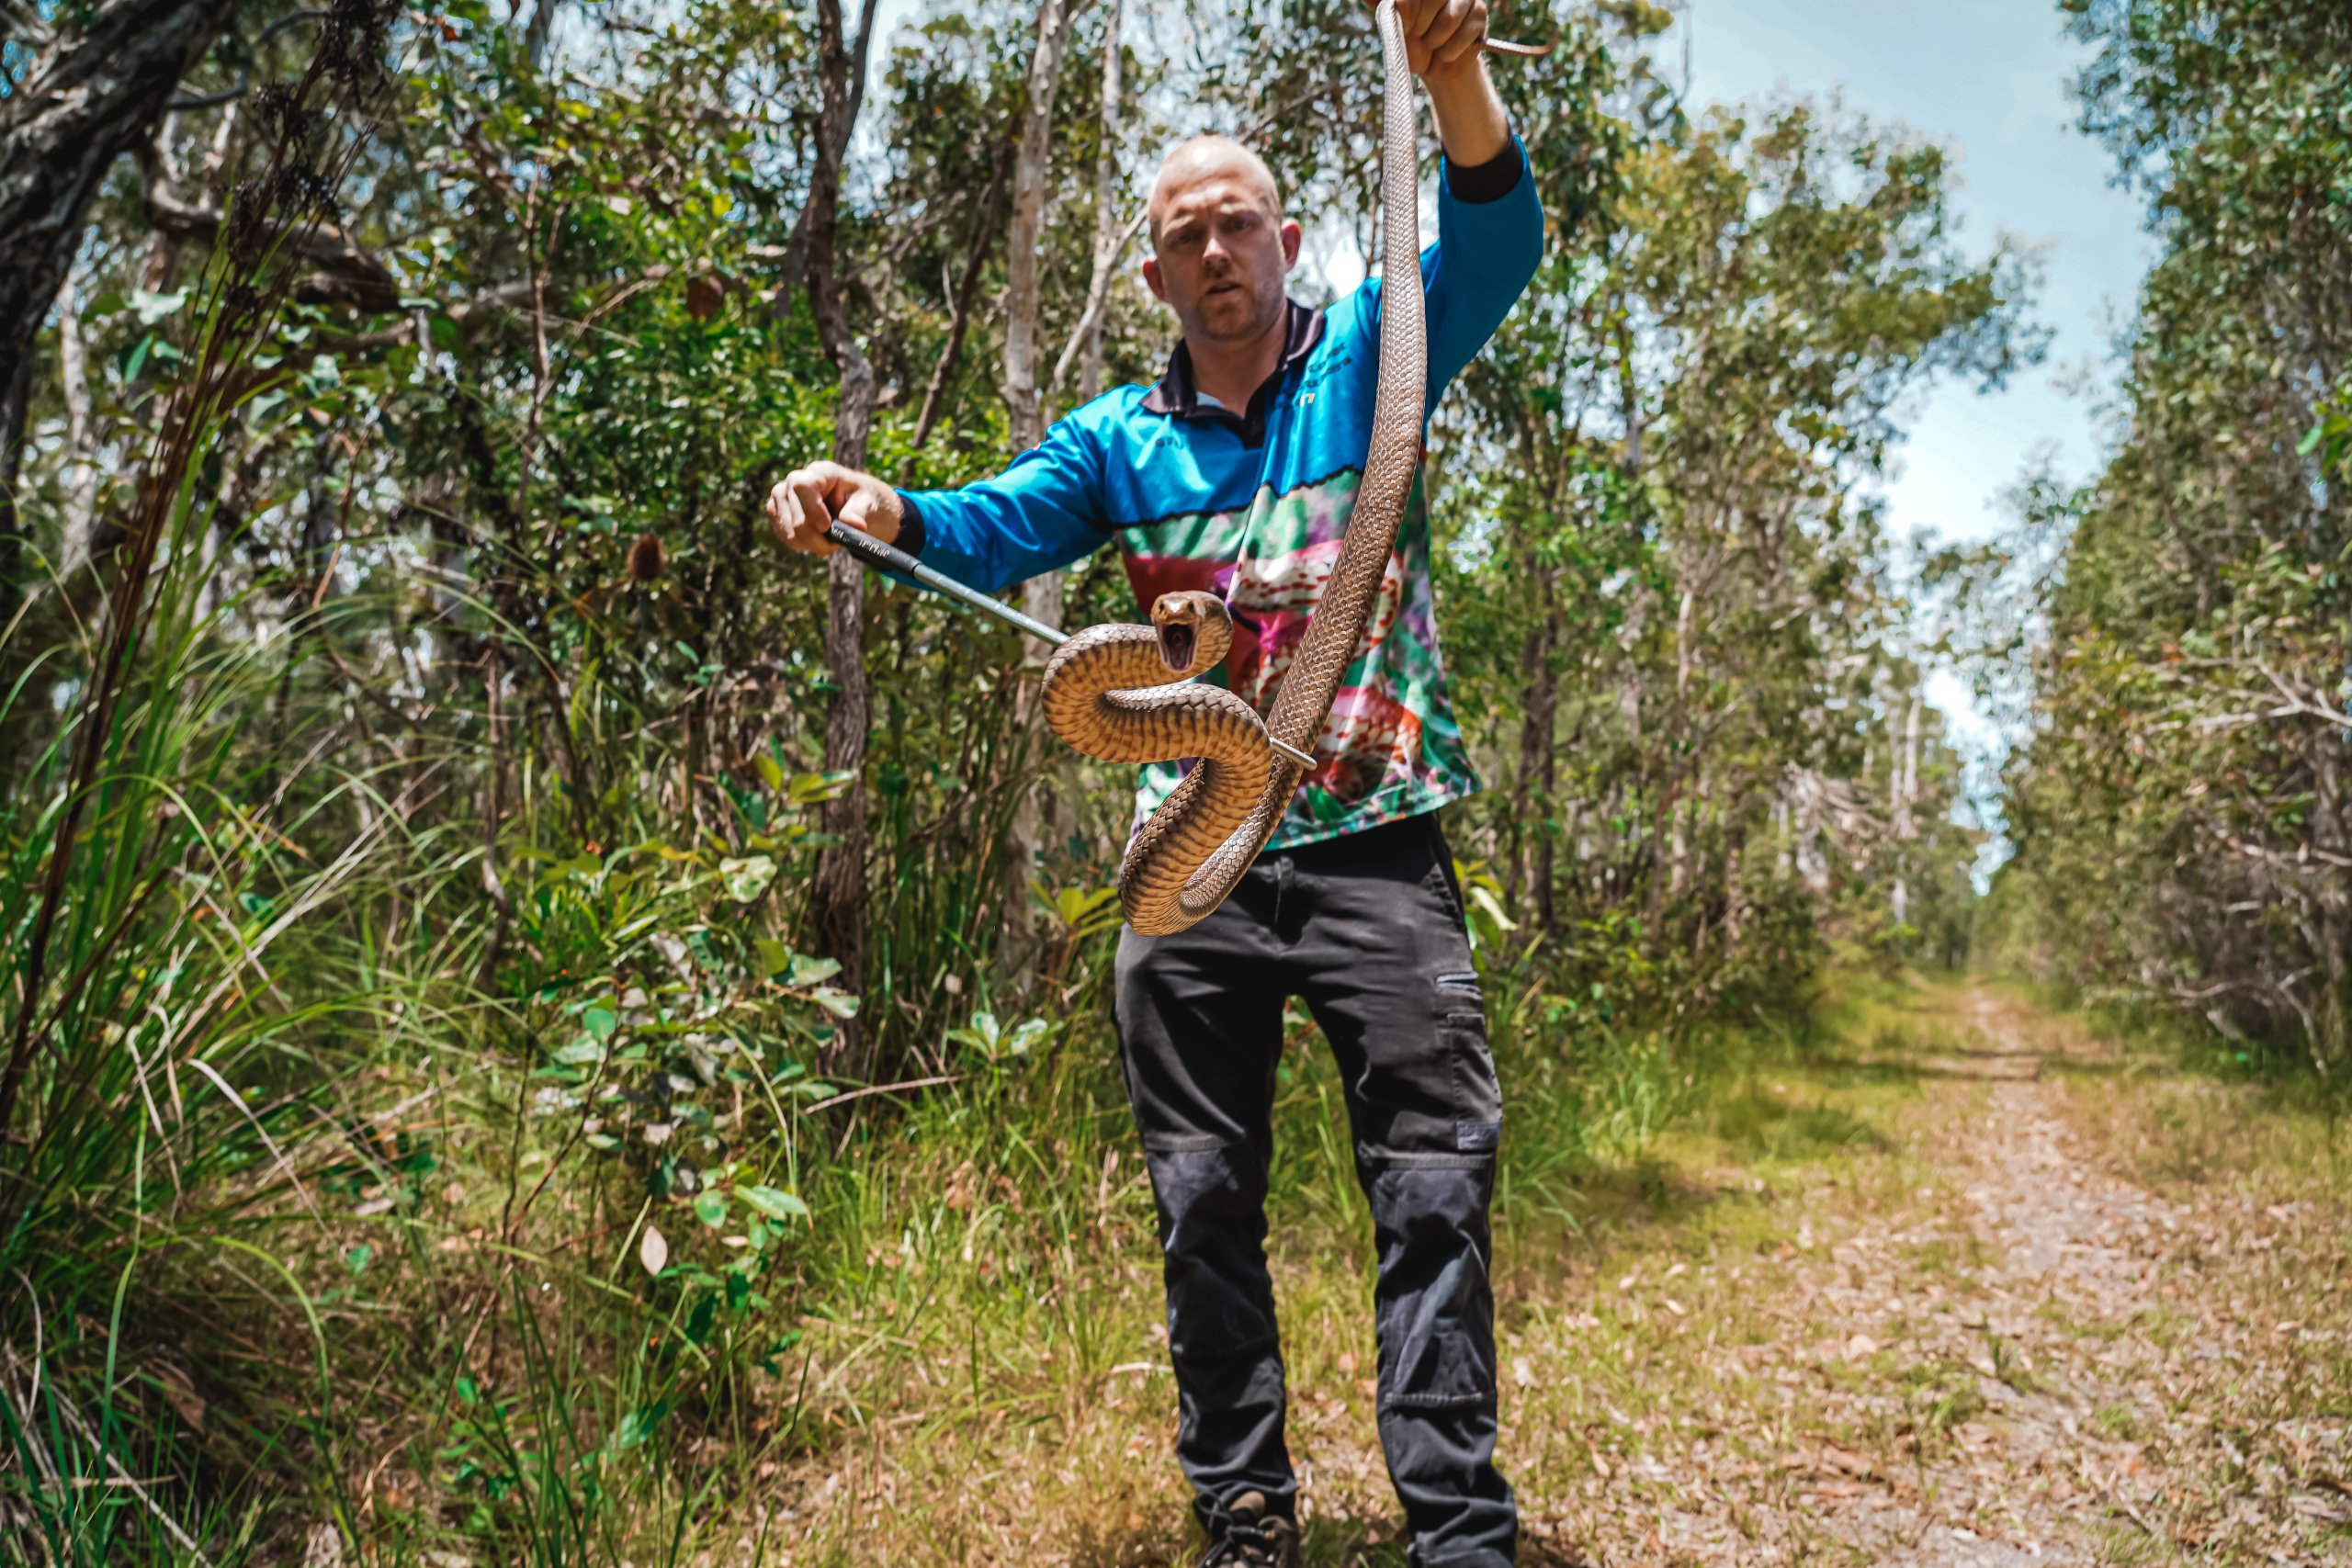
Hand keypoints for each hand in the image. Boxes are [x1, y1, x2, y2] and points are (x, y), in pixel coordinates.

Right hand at [766, 461, 903, 555]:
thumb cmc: (862, 499)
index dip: (813, 510)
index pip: (802, 487)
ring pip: (789, 530)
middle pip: (797, 517)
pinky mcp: (776, 511)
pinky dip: (802, 544)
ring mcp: (781, 495)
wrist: (854, 505)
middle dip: (818, 538)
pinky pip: (784, 536)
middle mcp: (794, 479)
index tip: (827, 527)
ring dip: (811, 544)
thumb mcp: (868, 502)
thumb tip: (854, 524)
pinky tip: (817, 539)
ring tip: (829, 541)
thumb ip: (859, 512)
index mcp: (820, 471)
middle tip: (837, 543)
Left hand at [1382, 0, 1488, 82]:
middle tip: (1418, 35)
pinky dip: (1449, 51)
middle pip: (1433, 0)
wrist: (1433, 65)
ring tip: (1431, 45)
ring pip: (1449, 19)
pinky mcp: (1479, 14)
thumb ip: (1381, 3)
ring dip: (1434, 42)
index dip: (1408, 10)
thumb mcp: (1391, 22)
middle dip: (1420, 27)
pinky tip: (1445, 52)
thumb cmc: (1409, 40)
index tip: (1404, 26)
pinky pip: (1464, 34)